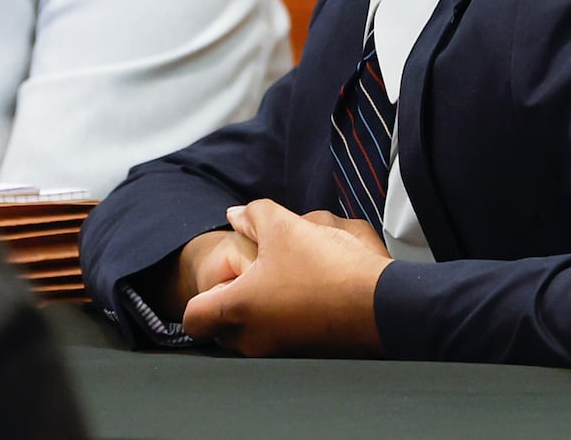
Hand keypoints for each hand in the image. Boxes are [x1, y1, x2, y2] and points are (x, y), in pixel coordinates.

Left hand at [181, 199, 392, 356]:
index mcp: (237, 310)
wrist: (379, 304)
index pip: (192, 318)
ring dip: (258, 310)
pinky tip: (305, 294)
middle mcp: (252, 339)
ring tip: (282, 280)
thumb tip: (235, 214)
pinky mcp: (304, 356)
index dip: (200, 296)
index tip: (221, 280)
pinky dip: (283, 320)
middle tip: (251, 276)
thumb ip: (253, 215)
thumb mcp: (284, 227)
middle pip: (221, 329)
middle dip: (230, 304)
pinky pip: (279, 339)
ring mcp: (278, 351)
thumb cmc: (325, 268)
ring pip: (251, 334)